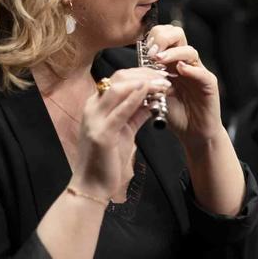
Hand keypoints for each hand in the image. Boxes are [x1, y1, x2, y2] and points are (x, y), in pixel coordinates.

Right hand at [71, 68, 168, 199]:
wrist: (92, 186)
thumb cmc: (107, 160)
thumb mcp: (124, 131)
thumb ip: (135, 114)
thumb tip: (150, 100)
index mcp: (96, 106)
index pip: (118, 79)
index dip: (141, 72)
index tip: (160, 74)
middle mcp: (92, 108)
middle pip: (119, 78)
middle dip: (145, 73)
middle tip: (165, 75)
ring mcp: (95, 120)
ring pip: (118, 89)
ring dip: (144, 82)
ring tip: (163, 83)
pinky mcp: (101, 134)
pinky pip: (119, 110)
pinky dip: (134, 98)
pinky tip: (148, 91)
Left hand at [145, 25, 222, 147]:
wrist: (192, 133)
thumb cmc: (174, 114)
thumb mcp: (155, 95)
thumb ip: (147, 82)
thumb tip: (133, 72)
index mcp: (171, 62)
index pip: (164, 37)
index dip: (154, 38)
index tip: (143, 48)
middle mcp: (185, 63)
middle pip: (178, 35)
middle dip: (163, 38)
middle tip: (152, 51)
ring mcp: (198, 72)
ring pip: (189, 51)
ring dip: (173, 53)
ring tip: (160, 60)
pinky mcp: (209, 83)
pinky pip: (201, 72)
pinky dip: (191, 70)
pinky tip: (181, 70)